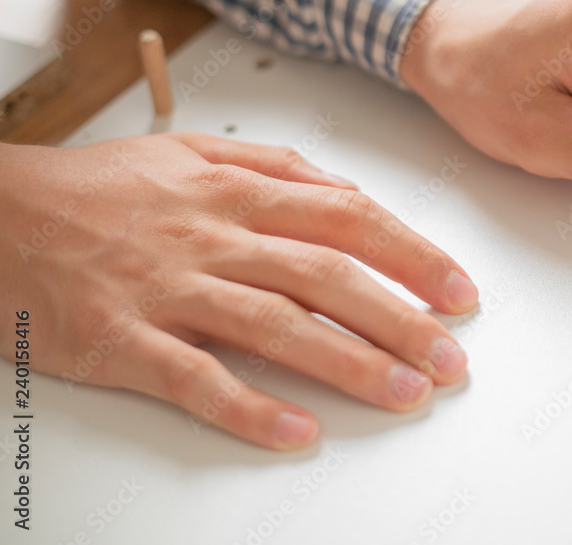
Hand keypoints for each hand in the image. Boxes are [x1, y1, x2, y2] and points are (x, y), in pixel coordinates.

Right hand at [0, 134, 478, 449]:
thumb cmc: (100, 188)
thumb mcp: (193, 151)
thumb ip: (276, 166)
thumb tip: (347, 191)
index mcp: (236, 193)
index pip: (349, 221)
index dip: (413, 256)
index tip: (458, 290)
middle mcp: (212, 238)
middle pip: (327, 277)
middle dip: (401, 318)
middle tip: (452, 356)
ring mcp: (168, 290)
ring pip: (274, 325)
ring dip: (348, 363)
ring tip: (404, 392)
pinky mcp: (121, 339)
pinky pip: (193, 378)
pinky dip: (247, 407)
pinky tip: (295, 431)